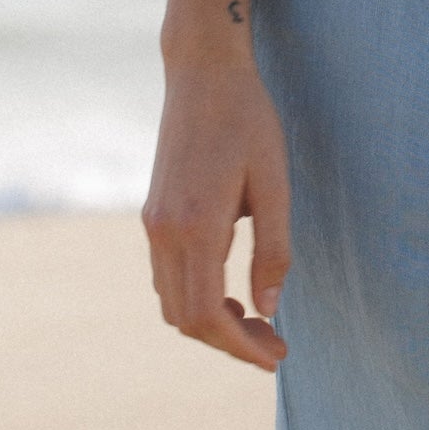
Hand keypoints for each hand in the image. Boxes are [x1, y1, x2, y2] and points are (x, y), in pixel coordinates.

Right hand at [143, 58, 292, 369]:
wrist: (203, 71)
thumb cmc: (248, 120)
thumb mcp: (276, 184)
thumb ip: (274, 250)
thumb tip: (269, 308)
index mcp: (195, 226)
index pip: (207, 315)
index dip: (240, 347)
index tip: (275, 358)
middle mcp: (163, 230)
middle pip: (184, 318)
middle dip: (228, 342)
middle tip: (274, 343)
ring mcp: (153, 222)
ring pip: (171, 301)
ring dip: (210, 322)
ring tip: (256, 320)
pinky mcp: (153, 213)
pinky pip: (166, 275)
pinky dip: (195, 296)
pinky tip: (231, 288)